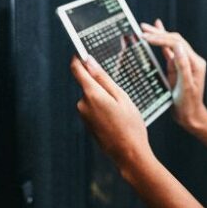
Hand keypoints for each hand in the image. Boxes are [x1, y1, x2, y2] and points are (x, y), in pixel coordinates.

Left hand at [70, 54, 152, 175]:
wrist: (129, 155)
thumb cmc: (130, 125)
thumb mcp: (121, 97)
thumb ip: (103, 78)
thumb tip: (89, 61)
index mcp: (91, 94)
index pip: (76, 69)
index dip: (78, 59)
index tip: (83, 52)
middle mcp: (82, 104)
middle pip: (87, 84)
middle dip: (101, 85)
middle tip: (120, 96)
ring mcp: (83, 116)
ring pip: (92, 98)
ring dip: (104, 99)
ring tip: (121, 112)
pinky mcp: (87, 125)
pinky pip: (93, 109)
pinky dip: (103, 110)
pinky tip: (116, 120)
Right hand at [140, 20, 206, 132]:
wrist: (190, 117)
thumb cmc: (188, 105)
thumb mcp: (185, 87)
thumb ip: (182, 66)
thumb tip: (177, 47)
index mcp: (194, 62)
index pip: (176, 44)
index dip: (161, 39)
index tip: (145, 38)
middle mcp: (190, 59)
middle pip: (173, 40)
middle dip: (158, 33)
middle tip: (142, 29)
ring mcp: (183, 63)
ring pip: (170, 44)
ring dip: (158, 35)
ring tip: (145, 28)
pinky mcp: (177, 68)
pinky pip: (169, 52)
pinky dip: (161, 43)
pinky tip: (155, 36)